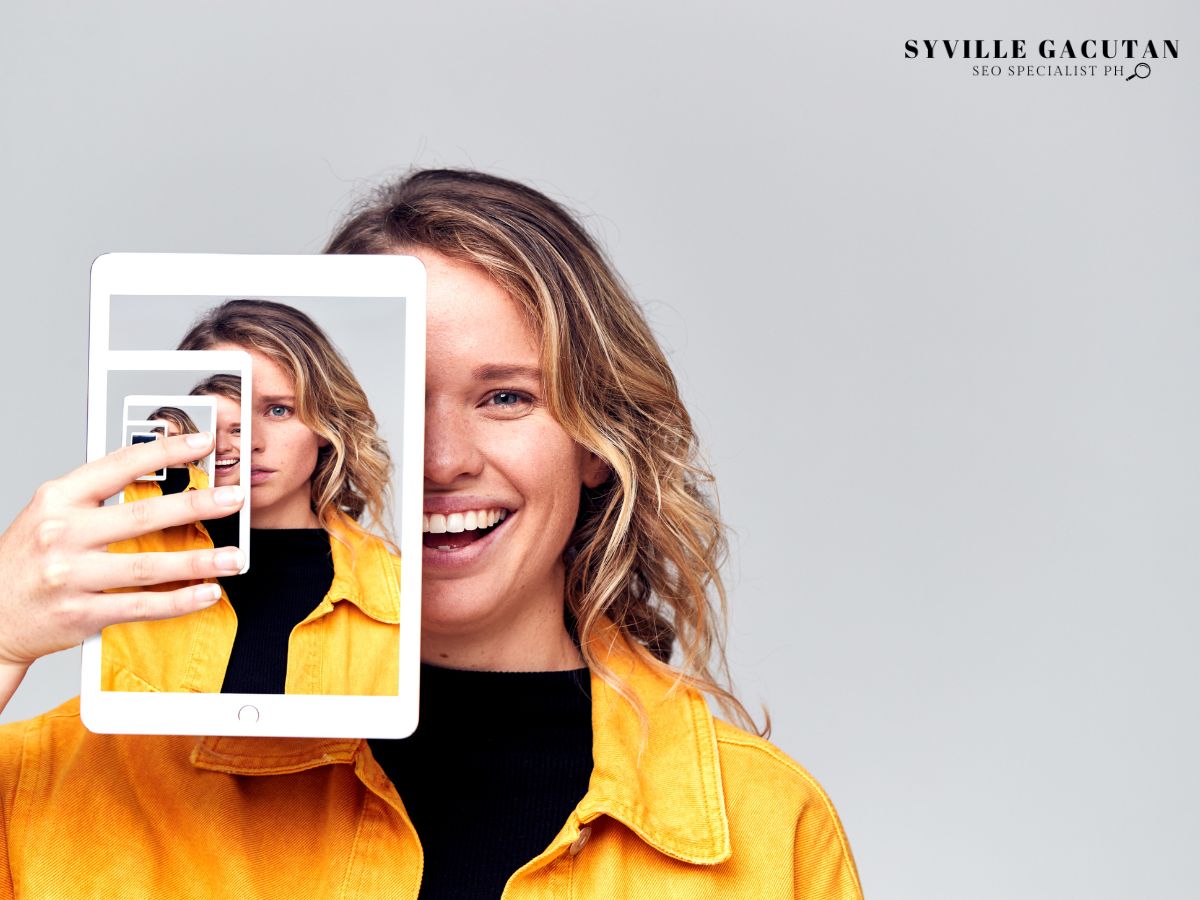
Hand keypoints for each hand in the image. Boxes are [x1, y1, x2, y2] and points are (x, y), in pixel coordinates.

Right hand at [0, 432, 244, 707]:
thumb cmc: (28, 559)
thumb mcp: (50, 513)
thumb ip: (97, 494)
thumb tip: (159, 472)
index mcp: (57, 498)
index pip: (120, 465)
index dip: (167, 451)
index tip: (204, 443)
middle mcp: (62, 534)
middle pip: (144, 515)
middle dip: (198, 505)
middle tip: (235, 498)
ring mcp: (71, 576)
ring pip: (148, 566)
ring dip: (199, 561)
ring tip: (235, 557)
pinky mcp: (80, 614)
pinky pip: (141, 606)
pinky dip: (180, 601)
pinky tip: (208, 593)